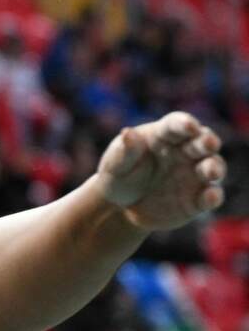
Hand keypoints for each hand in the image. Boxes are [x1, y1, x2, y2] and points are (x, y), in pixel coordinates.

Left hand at [96, 111, 226, 230]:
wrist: (121, 207)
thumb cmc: (119, 176)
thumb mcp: (115, 164)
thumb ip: (123, 150)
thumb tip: (127, 133)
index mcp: (164, 136)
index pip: (177, 124)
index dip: (184, 123)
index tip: (188, 125)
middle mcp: (185, 152)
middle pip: (203, 141)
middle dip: (208, 141)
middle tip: (208, 143)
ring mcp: (194, 175)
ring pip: (213, 166)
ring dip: (215, 167)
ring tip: (212, 172)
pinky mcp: (197, 198)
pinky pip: (210, 196)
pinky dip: (213, 196)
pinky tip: (210, 197)